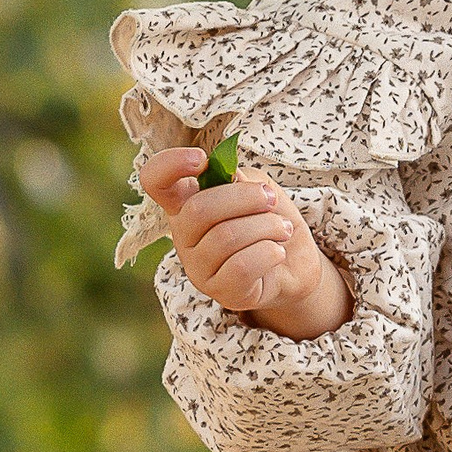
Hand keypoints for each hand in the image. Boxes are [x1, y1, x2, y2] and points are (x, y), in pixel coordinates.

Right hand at [136, 142, 350, 338]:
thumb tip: (228, 176)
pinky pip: (242, 266)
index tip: (201, 159)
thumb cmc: (269, 222)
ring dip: (266, 226)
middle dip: (244, 198)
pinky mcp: (222, 292)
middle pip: (199, 209)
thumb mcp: (257, 188)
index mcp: (185, 204)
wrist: (296, 266)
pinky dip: (269, 252)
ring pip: (226, 237)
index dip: (169, 164)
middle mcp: (184, 236)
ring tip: (282, 228)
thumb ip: (238, 178)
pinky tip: (278, 252)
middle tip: (270, 198)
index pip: (155, 181)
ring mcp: (199, 267)